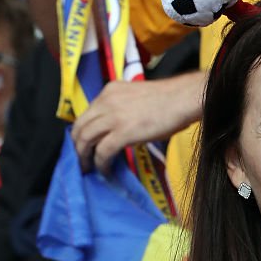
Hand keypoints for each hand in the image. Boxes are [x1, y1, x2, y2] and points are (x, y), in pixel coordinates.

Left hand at [71, 73, 204, 172]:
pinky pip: (102, 151)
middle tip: (81, 158)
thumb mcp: (137, 97)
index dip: (82, 130)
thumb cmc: (169, 99)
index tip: (84, 142)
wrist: (183, 99)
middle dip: (77, 145)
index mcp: (111, 90)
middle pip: (80, 126)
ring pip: (85, 139)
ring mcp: (113, 117)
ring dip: (84, 156)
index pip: (87, 112)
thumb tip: (119, 128)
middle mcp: (107, 101)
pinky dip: (100, 163)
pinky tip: (104, 170)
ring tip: (87, 167)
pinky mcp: (122, 132)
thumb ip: (122, 108)